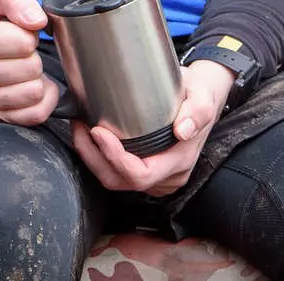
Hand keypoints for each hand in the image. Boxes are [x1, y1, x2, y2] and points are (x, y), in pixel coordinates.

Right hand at [0, 0, 56, 124]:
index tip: (16, 36)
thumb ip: (16, 3)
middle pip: (31, 68)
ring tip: (21, 69)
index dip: (27, 37)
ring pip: (34, 93)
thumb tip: (37, 21)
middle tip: (18, 55)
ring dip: (36, 80)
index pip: (22, 42)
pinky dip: (41, 101)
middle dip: (31, 58)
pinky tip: (28, 86)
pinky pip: (34, 115)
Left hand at [71, 59, 235, 195]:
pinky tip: (92, 138)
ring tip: (82, 129)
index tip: (98, 131)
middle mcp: (167, 176)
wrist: (202, 99)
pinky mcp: (148, 171)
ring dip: (93, 158)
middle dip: (94, 158)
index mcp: (178, 162)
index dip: (115, 158)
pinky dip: (100, 158)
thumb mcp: (203, 96)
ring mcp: (157, 177)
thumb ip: (197, 112)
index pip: (140, 174)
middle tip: (81, 128)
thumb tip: (182, 130)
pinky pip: (119, 174)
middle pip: (120, 181)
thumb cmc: (199, 96)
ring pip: (115, 179)